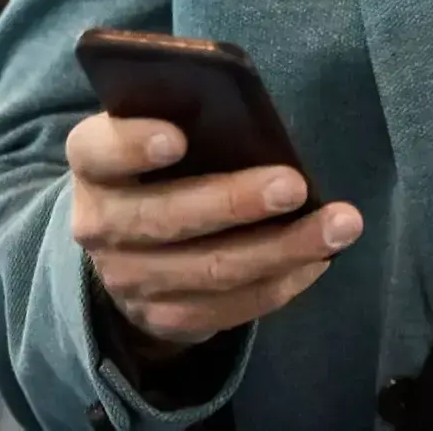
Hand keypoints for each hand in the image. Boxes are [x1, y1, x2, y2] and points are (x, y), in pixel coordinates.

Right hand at [66, 113, 360, 355]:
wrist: (128, 243)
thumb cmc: (161, 163)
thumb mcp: (156, 128)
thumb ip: (187, 116)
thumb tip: (251, 115)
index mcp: (93, 162)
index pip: (99, 150)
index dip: (133, 144)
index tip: (178, 136)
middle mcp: (100, 225)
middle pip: (165, 217)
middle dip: (234, 202)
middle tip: (295, 184)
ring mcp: (129, 279)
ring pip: (209, 269)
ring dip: (281, 248)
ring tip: (339, 225)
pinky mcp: (164, 317)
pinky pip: (228, 308)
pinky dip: (279, 283)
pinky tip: (318, 260)